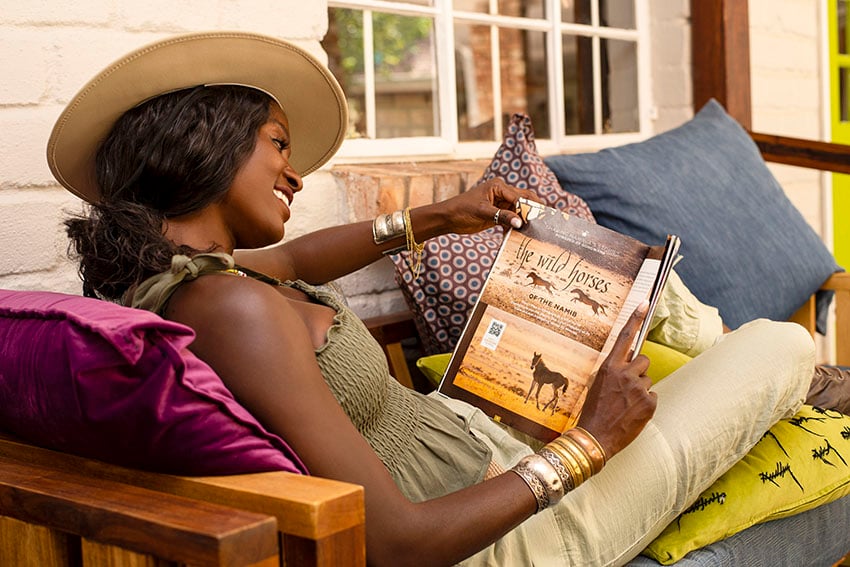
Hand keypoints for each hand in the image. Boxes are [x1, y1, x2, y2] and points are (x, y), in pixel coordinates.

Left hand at [440, 178, 540, 234]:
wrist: (448, 218)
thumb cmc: (461, 210)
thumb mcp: (483, 213)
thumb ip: (502, 216)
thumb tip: (520, 223)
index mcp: (498, 186)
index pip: (519, 197)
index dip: (529, 208)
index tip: (539, 219)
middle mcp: (502, 192)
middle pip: (523, 200)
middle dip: (533, 210)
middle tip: (546, 221)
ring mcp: (500, 203)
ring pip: (519, 210)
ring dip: (525, 219)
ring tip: (537, 229)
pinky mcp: (498, 213)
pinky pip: (511, 218)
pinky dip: (516, 225)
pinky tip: (522, 233)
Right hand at [577, 303, 656, 458]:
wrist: (596, 438)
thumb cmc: (594, 411)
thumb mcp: (598, 385)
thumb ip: (614, 370)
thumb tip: (630, 360)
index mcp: (609, 367)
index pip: (625, 337)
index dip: (636, 318)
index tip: (645, 302)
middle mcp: (625, 374)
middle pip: (643, 360)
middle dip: (638, 370)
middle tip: (626, 387)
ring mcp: (638, 388)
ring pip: (648, 379)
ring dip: (640, 389)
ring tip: (626, 403)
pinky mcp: (649, 403)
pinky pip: (652, 396)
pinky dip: (645, 404)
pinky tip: (632, 413)